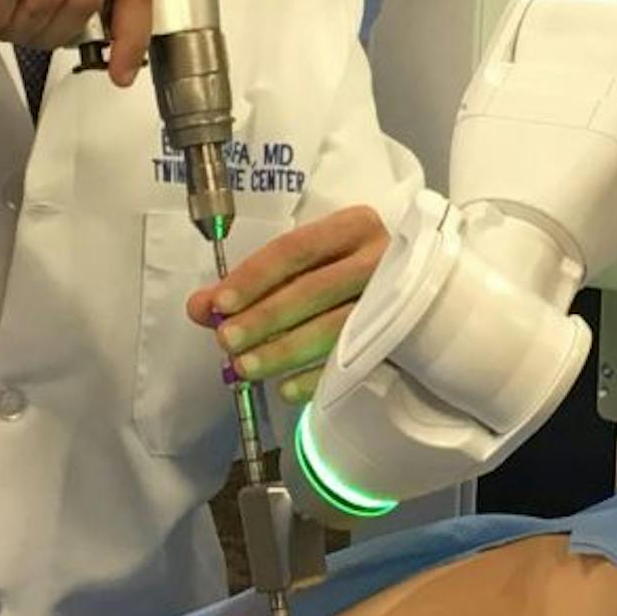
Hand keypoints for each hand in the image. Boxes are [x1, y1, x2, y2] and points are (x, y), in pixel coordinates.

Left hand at [185, 206, 390, 403]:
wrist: (415, 298)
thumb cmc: (343, 273)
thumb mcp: (300, 268)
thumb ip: (249, 285)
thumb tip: (201, 307)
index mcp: (354, 227)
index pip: (296, 248)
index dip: (255, 276)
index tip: (220, 302)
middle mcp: (380, 259)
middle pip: (314, 289)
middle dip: (264, 318)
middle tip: (225, 340)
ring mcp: (393, 301)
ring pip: (333, 328)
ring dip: (282, 351)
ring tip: (245, 367)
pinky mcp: (399, 340)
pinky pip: (353, 364)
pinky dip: (315, 379)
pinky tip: (284, 388)